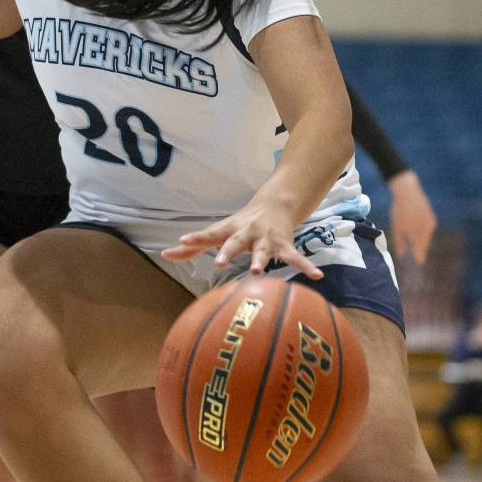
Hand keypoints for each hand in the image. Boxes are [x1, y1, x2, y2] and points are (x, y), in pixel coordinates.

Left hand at [162, 205, 323, 280]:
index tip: (182, 241)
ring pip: (262, 250)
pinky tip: (316, 277)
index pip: (209, 234)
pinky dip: (306, 267)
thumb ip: (193, 246)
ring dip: (261, 260)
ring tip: (258, 272)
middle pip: (235, 241)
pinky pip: (295, 258)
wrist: (274, 204)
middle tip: (219, 263)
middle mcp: (246, 233)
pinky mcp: (284, 245)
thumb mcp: (218, 232)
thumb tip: (164, 254)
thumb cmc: (239, 225)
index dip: (195, 237)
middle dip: (227, 252)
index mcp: (228, 230)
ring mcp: (265, 239)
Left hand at [387, 169, 437, 264]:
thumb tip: (402, 255)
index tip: (418, 265)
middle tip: (417, 258)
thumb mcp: (397, 227)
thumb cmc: (399, 210)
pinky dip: (422, 232)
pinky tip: (416, 231)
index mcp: (419, 232)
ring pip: (426, 236)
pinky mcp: (431, 217)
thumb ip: (400, 242)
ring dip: (420, 240)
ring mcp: (431, 222)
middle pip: (424, 244)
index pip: (421, 250)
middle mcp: (428, 229)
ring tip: (414, 242)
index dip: (419, 258)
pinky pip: (427, 229)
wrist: (407, 191)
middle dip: (420, 250)